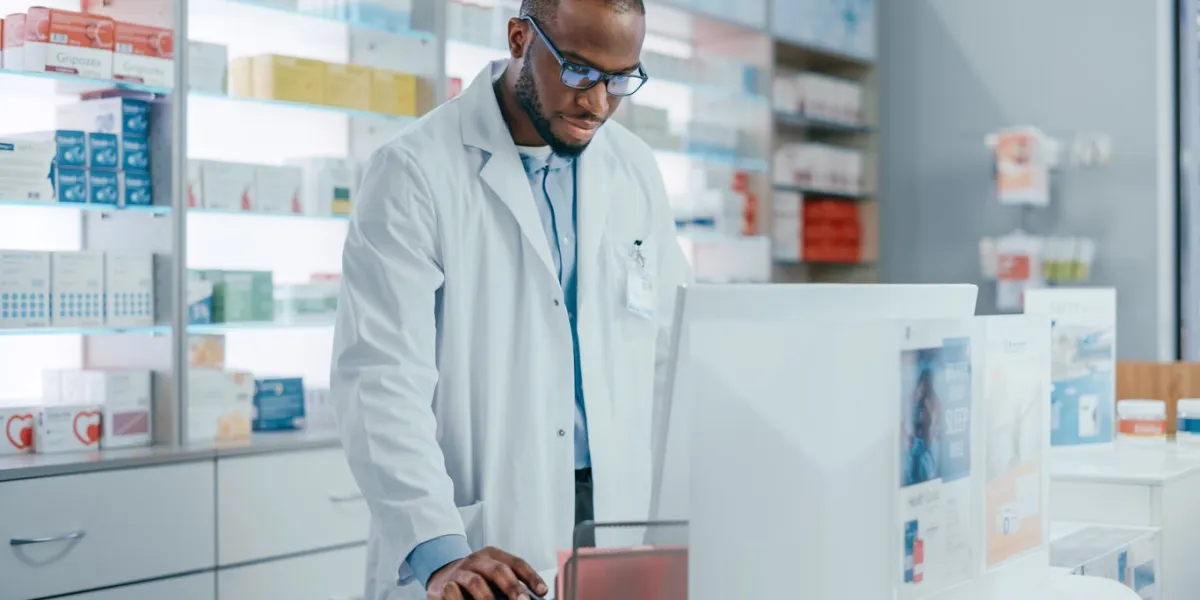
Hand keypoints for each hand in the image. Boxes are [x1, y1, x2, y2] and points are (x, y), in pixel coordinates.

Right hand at [426, 546, 548, 599]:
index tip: (542, 591)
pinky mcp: (444, 585)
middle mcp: (477, 560)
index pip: (516, 563)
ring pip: (476, 582)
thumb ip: (509, 584)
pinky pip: (453, 592)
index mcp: (493, 555)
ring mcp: (460, 571)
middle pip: (498, 570)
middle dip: (512, 587)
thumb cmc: (475, 577)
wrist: (441, 574)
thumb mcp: (492, 575)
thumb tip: (532, 597)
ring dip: (488, 598)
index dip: (531, 577)